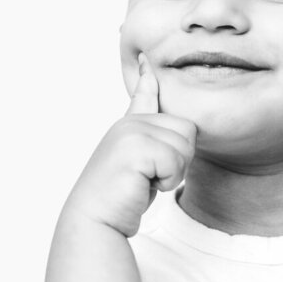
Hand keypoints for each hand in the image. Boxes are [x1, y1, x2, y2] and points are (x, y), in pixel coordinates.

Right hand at [63, 53, 196, 236]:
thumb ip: (152, 141)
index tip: (146, 58)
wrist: (95, 223)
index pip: (144, 93)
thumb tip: (166, 124)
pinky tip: (145, 186)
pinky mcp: (134, 148)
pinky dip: (167, 181)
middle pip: (187, 129)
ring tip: (147, 180)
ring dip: (174, 172)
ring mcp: (130, 133)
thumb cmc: (121, 197)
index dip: (149, 76)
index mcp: (130, 126)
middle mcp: (129, 124)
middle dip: (180, 158)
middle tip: (154, 175)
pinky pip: (176, 162)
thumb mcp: (140, 164)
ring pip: (185, 146)